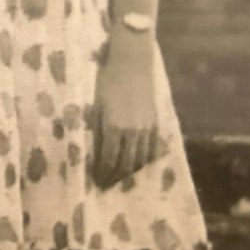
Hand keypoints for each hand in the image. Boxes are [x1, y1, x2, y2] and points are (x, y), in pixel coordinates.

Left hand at [92, 37, 162, 187]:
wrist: (132, 64)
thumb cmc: (107, 81)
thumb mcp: (95, 105)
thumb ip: (96, 129)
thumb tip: (95, 149)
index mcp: (113, 127)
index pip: (108, 159)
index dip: (102, 172)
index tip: (96, 181)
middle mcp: (132, 132)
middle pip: (125, 163)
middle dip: (115, 176)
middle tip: (106, 185)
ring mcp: (146, 128)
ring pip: (140, 159)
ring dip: (130, 171)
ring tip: (120, 177)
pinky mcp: (155, 123)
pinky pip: (151, 148)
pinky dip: (144, 159)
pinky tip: (137, 163)